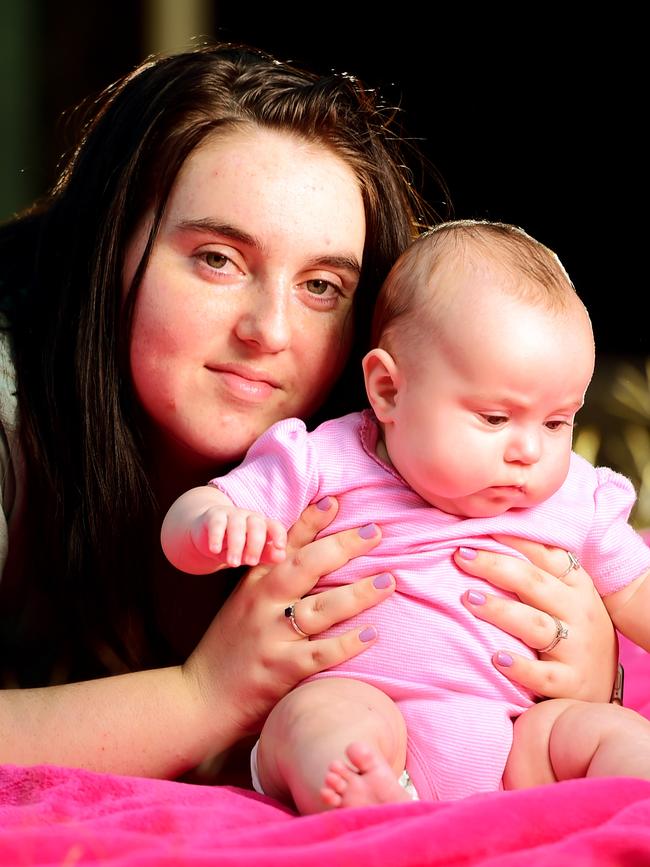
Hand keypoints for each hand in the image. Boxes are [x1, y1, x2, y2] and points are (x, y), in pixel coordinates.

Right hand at [182, 497, 394, 742]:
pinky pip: (322, 653)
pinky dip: (349, 643)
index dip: (311, 521)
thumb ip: (273, 579)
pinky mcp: (282, 669)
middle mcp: (263, 603)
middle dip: (344, 546)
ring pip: (322, 608)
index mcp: (254, 583)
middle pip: (308, 566)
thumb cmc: (229, 647)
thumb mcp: (244, 602)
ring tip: (388, 581)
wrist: (201, 697)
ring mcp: (272, 636)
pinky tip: (372, 633)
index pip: (285, 544)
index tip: (336, 500)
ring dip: (358, 594)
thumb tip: (315, 555)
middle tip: (376, 532)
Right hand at [190, 505, 286, 566]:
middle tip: (251, 562)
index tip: (280, 547)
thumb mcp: (250, 553)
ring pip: (237, 525)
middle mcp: (249, 517)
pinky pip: (216, 524)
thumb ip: (266, 554)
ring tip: (233, 563)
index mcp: (263, 525)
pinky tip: (215, 550)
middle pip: (256, 525)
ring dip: (236, 545)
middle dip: (255, 544)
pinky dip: (216, 537)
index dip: (279, 535)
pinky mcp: (214, 516)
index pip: (275, 526)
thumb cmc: (236, 545)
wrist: (208, 534)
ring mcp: (231, 515)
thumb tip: (281, 557)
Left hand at [455, 536, 617, 701]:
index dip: (516, 539)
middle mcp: (579, 612)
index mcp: (577, 586)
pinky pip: (542, 674)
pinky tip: (496, 659)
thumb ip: (538, 572)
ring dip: (501, 611)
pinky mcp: (570, 682)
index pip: (547, 555)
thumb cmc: (574, 632)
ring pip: (536, 625)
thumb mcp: (569, 597)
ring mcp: (577, 648)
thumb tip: (488, 538)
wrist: (602, 687)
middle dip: (496, 567)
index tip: (481, 528)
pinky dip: (520, 667)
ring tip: (469, 598)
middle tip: (462, 556)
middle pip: (535, 584)